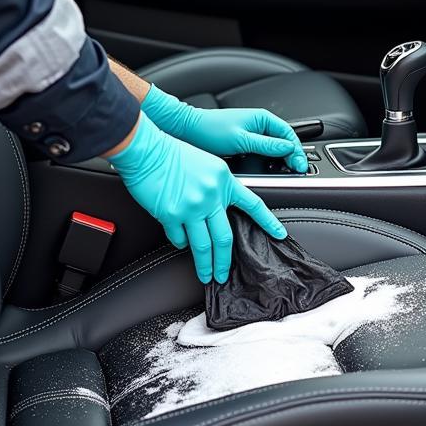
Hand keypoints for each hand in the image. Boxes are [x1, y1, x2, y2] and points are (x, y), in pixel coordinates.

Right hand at [108, 113, 287, 282]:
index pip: (253, 204)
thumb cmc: (171, 152)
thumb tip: (218, 211)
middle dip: (224, 262)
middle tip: (223, 274)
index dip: (268, 222)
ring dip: (204, 265)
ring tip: (205, 275)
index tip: (279, 234)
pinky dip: (180, 243)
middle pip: (225, 238)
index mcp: (223, 179)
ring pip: (203, 246)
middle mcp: (211, 195)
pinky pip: (179, 239)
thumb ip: (216, 186)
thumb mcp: (206, 163)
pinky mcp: (172, 214)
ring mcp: (192, 206)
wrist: (146, 149)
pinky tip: (180, 241)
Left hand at [142, 84, 307, 172]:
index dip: (297, 151)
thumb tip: (288, 149)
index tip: (300, 165)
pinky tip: (268, 170)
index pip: (289, 135)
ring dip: (280, 159)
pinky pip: (262, 152)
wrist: (189, 131)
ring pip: (274, 149)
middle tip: (296, 171)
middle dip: (292, 156)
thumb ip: (266, 145)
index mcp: (262, 119)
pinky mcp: (243, 143)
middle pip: (284, 142)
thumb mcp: (241, 140)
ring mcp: (251, 135)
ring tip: (285, 172)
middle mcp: (259, 125)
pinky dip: (268, 161)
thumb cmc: (210, 130)